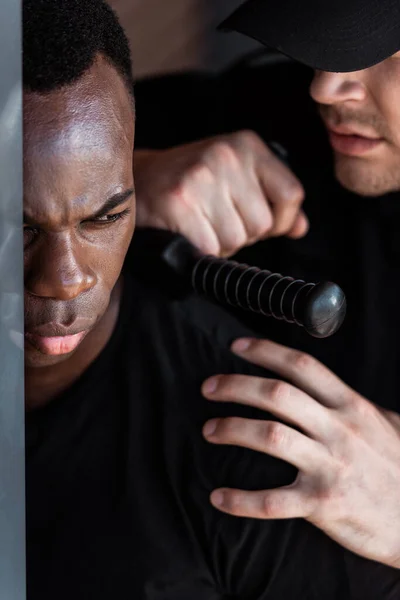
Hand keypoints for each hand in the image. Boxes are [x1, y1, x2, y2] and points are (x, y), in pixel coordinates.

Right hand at [134, 131, 307, 257]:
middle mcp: (226, 156)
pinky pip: (209, 248)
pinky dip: (200, 251)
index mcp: (246, 145)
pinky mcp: (177, 203)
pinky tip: (187, 232)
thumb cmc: (192, 182)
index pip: (291, 194)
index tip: (260, 224)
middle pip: (262, 224)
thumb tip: (301, 228)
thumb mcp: (237, 178)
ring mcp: (200, 178)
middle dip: (242, 234)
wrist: (137, 179)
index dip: (281, 221)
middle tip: (215, 220)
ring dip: (219, 245)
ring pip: (236, 240)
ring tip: (199, 224)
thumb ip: (273, 200)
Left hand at [201, 338, 399, 567]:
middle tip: (209, 388)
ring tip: (209, 430)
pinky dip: (241, 499)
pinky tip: (218, 497)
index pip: (302, 366)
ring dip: (231, 429)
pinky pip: (273, 501)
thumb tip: (321, 385)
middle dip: (236, 385)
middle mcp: (339, 430)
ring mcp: (330, 466)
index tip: (236, 347)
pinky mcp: (323, 505)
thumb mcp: (384, 422)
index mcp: (351, 406)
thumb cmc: (399, 467)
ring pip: (270, 436)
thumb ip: (350, 403)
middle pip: (277, 394)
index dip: (265, 351)